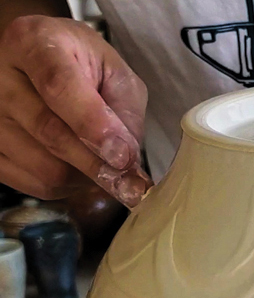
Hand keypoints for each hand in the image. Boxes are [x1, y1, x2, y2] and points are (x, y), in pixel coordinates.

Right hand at [0, 15, 151, 206]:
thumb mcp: (113, 72)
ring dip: (85, 177)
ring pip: (46, 169)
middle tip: (129, 181)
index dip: (94, 126)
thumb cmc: (80, 66)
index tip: (123, 156)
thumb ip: (125, 112)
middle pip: (51, 134)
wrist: (40, 65)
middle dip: (98, 164)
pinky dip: (67, 186)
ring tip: (99, 161)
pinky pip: (37, 185)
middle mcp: (0, 78)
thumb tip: (126, 161)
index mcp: (32, 43)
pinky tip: (78, 168)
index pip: (59, 87)